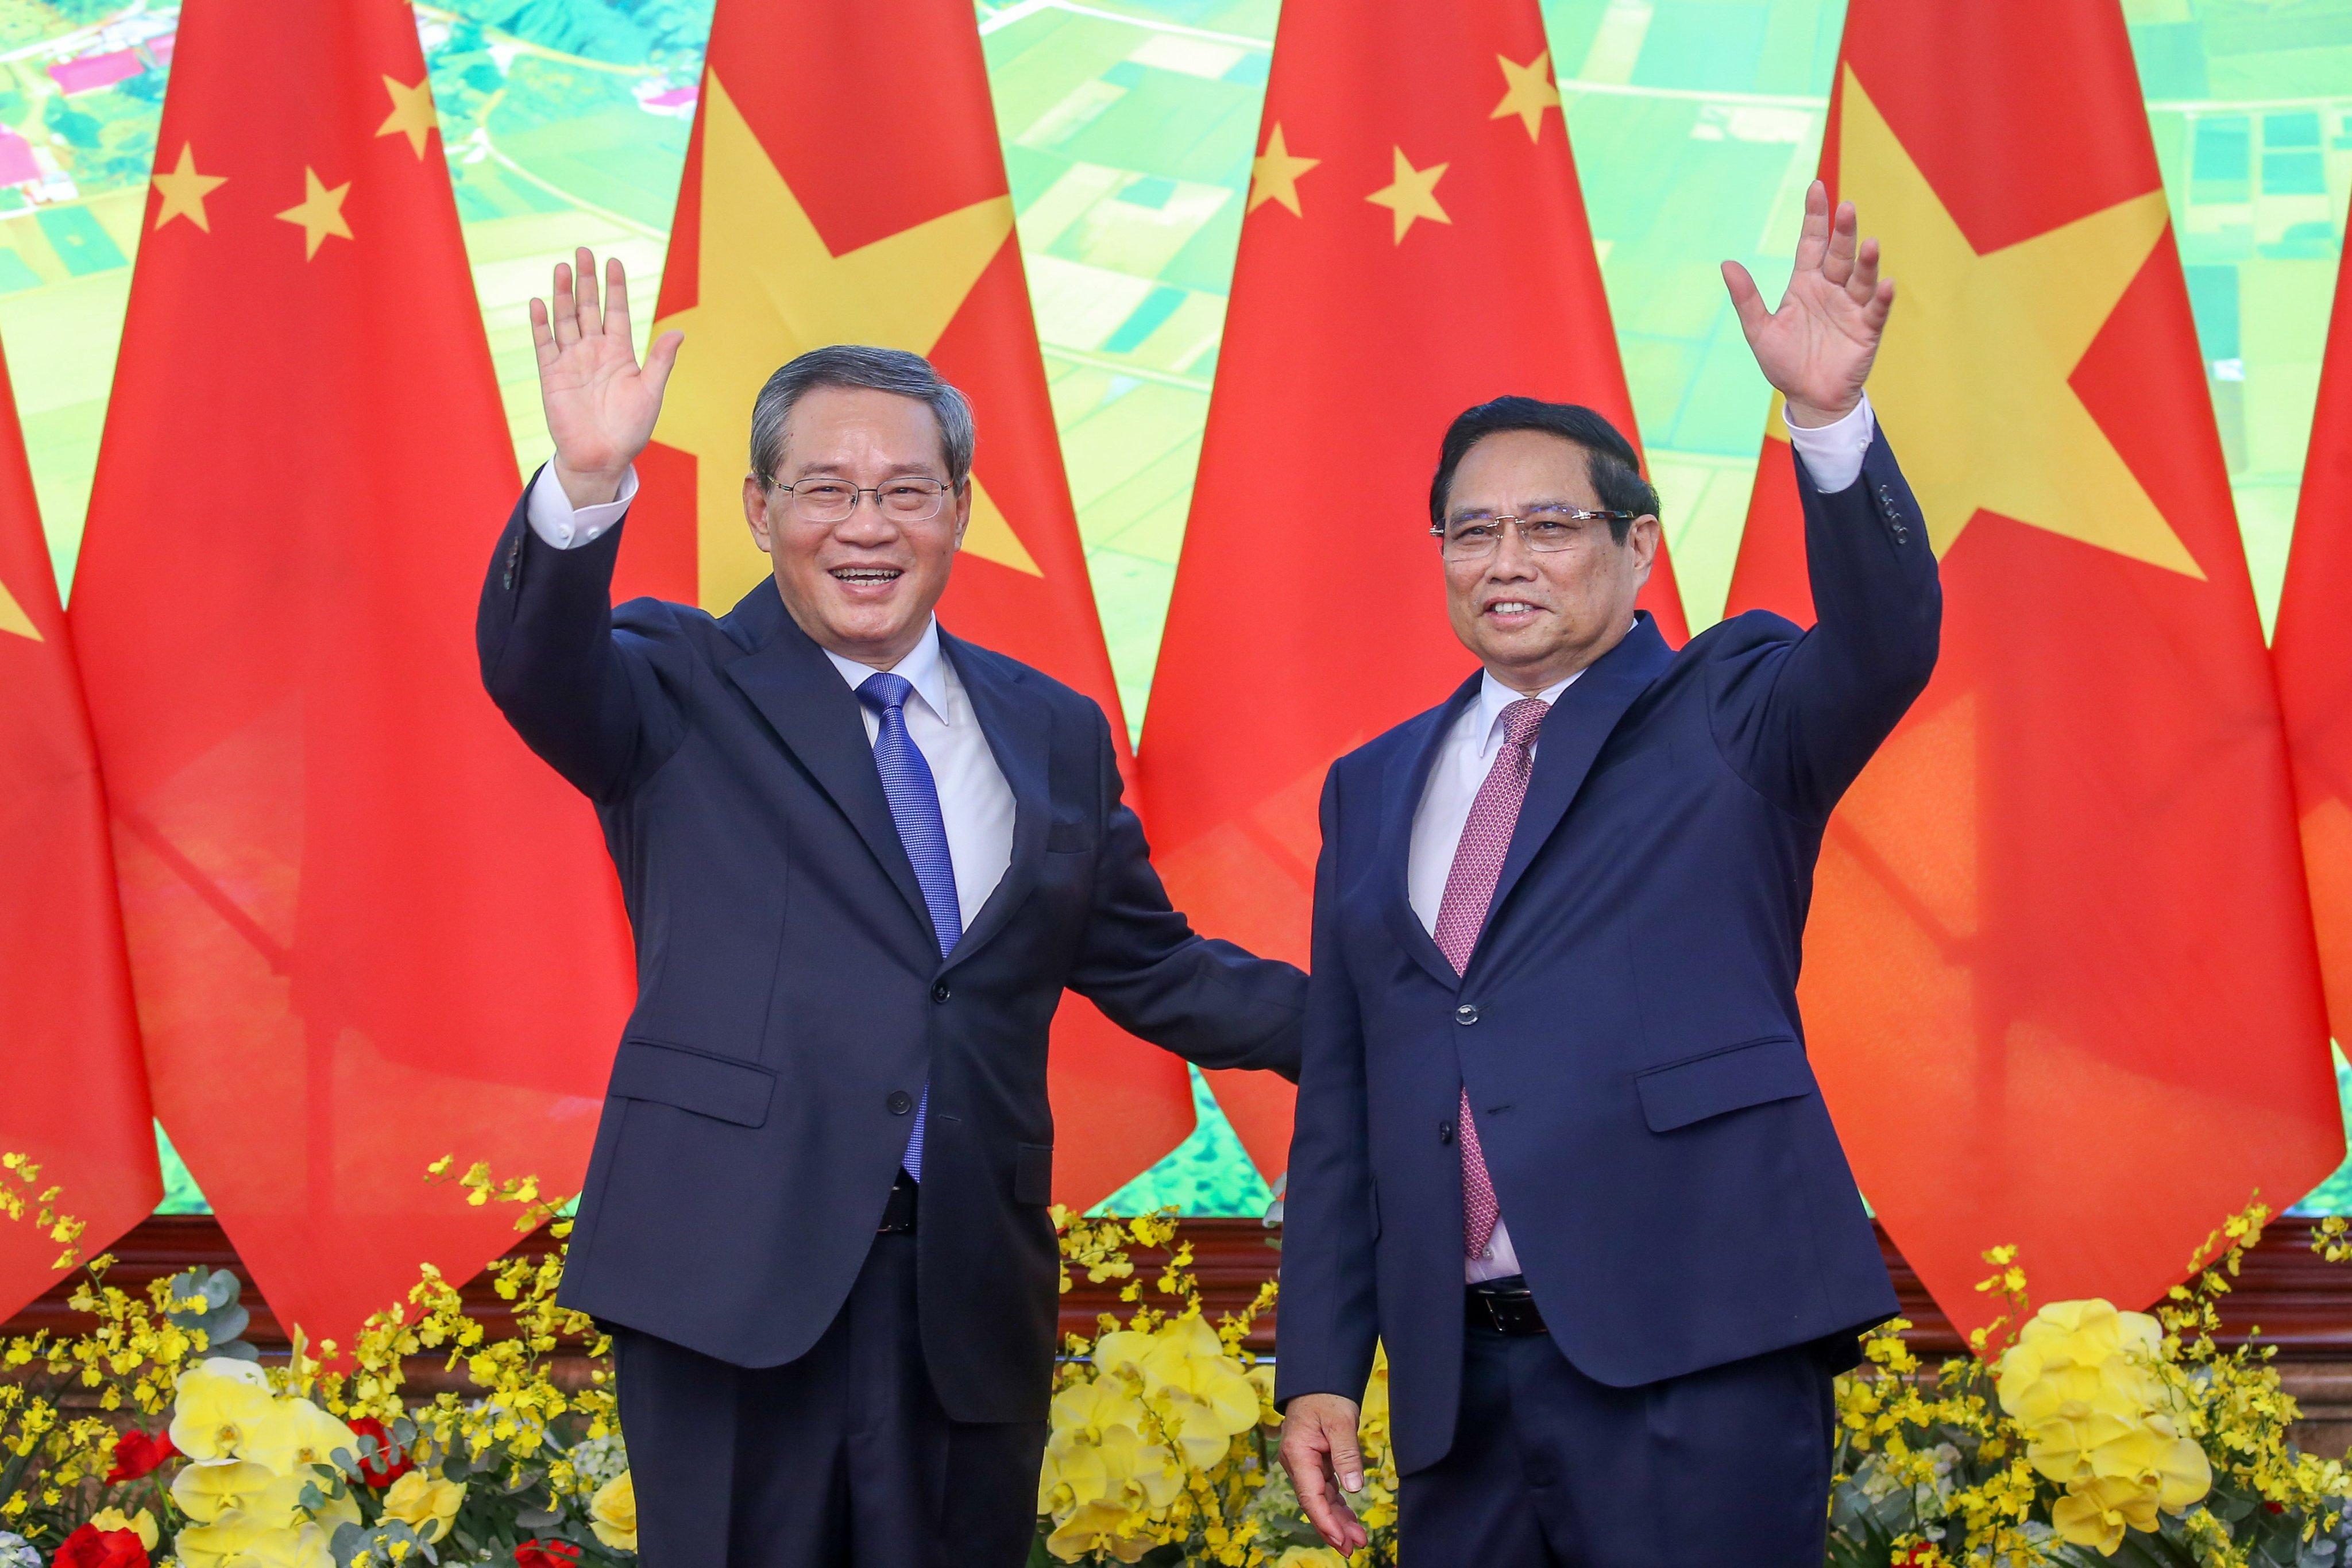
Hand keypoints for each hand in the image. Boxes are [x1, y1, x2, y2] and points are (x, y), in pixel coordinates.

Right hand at [530, 248, 683, 507]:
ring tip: (562, 267)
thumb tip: (679, 332)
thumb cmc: (630, 429)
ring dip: (562, 294)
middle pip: (588, 307)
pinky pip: (544, 344)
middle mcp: (594, 351)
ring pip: (565, 319)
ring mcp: (571, 361)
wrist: (602, 457)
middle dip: (586, 280)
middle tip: (583, 251)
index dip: (615, 287)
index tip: (614, 261)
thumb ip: (660, 360)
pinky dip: (540, 324)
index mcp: (620, 353)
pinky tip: (538, 302)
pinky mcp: (552, 375)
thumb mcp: (651, 392)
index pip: (616, 311)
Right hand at [1278, 1393, 1369, 1553]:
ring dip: (1338, 1521)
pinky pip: (1327, 1492)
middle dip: (1333, 1528)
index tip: (1341, 1539)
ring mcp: (1306, 1466)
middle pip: (1315, 1504)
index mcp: (1298, 1454)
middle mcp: (1298, 1464)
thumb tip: (1353, 1487)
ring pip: (1321, 1501)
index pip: (1310, 1496)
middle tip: (1353, 1548)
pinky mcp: (1316, 1465)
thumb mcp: (1340, 1422)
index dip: (1325, 1521)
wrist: (1319, 1382)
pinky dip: (1339, 1507)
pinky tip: (1351, 1521)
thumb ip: (1346, 1454)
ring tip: (1357, 1540)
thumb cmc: (1327, 1397)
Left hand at [1722, 180, 1892, 427]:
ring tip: (1869, 243)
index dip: (1815, 217)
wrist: (1807, 399)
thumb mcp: (1759, 330)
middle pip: (1839, 254)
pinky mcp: (1867, 330)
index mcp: (1806, 284)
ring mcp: (1851, 308)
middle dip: (1843, 232)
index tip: (1816, 188)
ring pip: (1861, 278)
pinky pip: (1876, 310)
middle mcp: (1832, 289)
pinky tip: (1888, 284)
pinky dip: (1883, 298)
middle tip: (1846, 207)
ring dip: (1866, 261)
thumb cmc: (1785, 363)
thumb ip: (1746, 298)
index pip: (1812, 243)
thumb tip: (1726, 263)